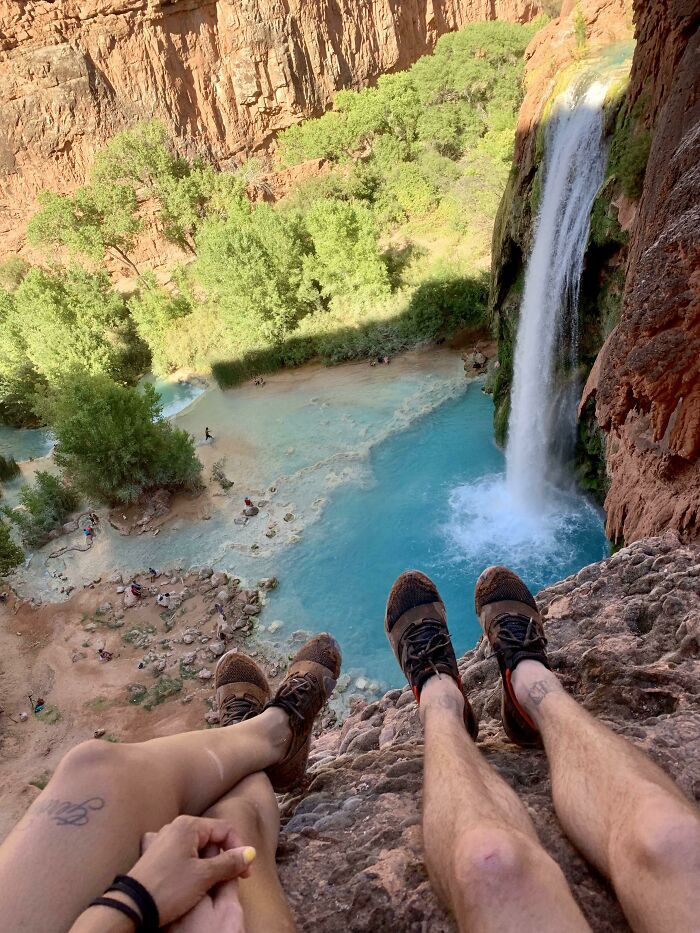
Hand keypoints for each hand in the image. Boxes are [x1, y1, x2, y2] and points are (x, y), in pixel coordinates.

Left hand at [128, 815, 254, 925]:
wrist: (132, 907)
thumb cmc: (169, 888)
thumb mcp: (204, 876)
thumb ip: (229, 862)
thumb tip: (250, 853)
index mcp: (189, 825)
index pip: (225, 829)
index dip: (239, 849)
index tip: (245, 871)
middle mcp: (175, 827)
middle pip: (212, 837)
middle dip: (225, 857)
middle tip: (234, 878)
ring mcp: (164, 840)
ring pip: (198, 848)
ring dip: (211, 863)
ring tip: (214, 882)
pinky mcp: (157, 855)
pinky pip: (184, 854)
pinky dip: (194, 865)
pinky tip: (195, 880)